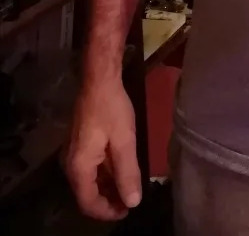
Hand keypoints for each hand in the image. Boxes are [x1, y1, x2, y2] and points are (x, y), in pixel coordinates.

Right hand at [65, 79, 141, 219]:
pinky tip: (123, 170)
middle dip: (109, 200)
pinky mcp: (80, 144)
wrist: (99, 81)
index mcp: (79, 167)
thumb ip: (128, 173)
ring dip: (109, 187)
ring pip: (90, 181)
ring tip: (131, 187)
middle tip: (132, 200)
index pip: (88, 202)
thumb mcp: (125, 141)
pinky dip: (106, 174)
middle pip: (87, 193)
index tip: (128, 211)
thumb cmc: (112, 109)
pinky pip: (91, 168)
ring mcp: (74, 153)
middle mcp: (71, 164)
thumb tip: (133, 202)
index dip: (108, 211)